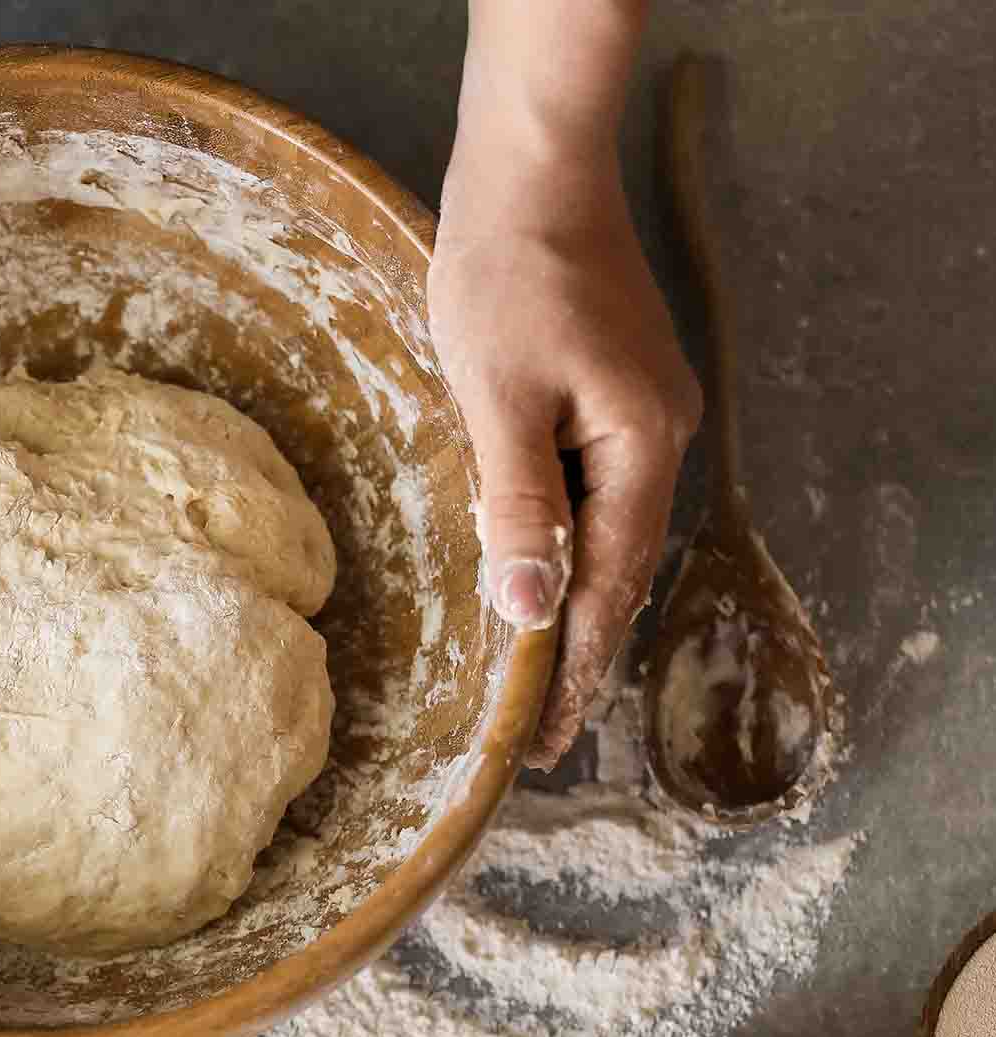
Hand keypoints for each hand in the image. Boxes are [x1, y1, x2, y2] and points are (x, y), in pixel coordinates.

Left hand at [430, 149, 699, 768]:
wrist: (532, 176)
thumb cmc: (507, 276)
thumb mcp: (498, 398)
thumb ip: (518, 504)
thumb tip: (529, 607)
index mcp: (641, 446)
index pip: (610, 584)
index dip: (577, 665)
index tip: (545, 739)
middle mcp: (659, 436)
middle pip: (621, 564)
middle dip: (580, 646)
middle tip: (540, 730)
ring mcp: (643, 411)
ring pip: (609, 527)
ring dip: (575, 595)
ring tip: (538, 668)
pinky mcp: (614, 389)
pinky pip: (596, 486)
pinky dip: (567, 537)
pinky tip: (540, 567)